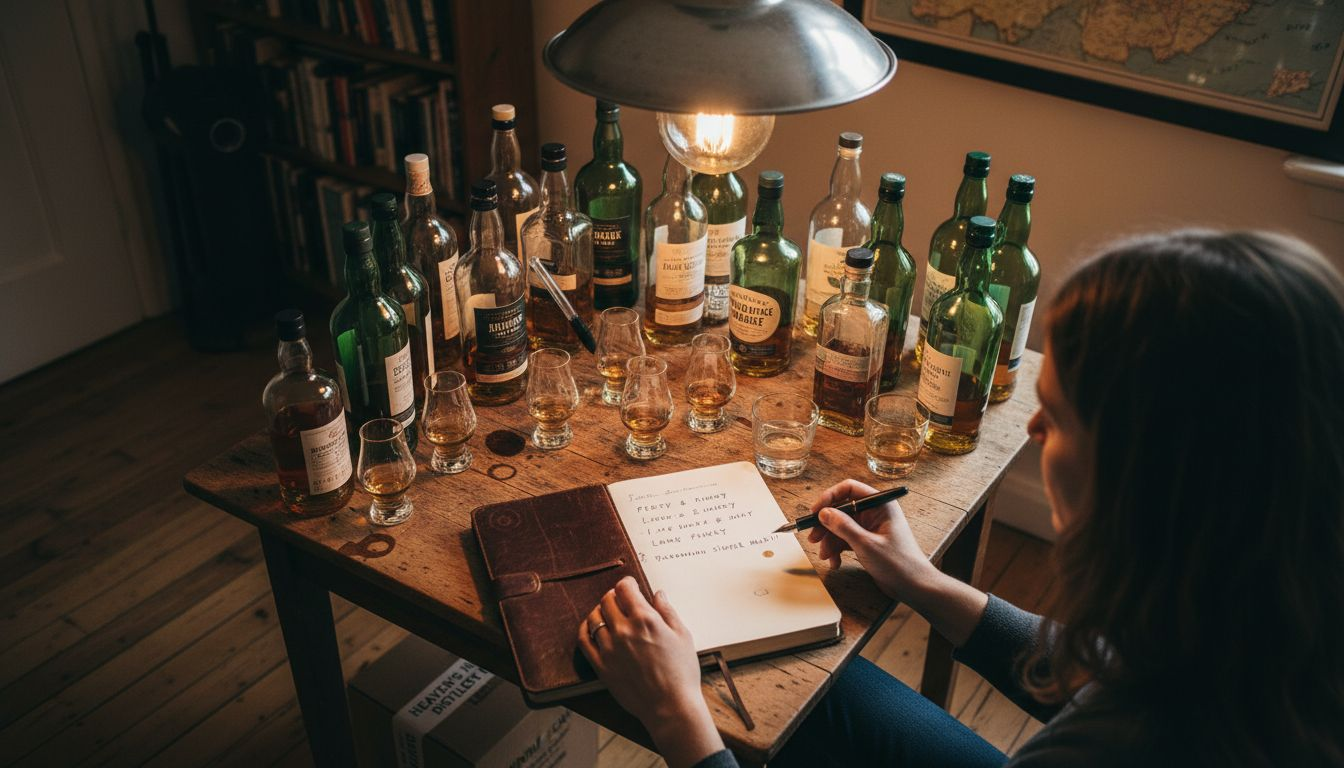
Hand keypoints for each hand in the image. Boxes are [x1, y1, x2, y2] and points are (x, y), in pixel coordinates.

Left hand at [578, 577, 723, 767]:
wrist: (670, 706)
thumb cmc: (681, 672)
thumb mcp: (682, 635)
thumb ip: (667, 611)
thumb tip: (658, 594)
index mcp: (645, 619)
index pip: (624, 588)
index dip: (627, 583)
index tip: (630, 585)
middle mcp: (624, 630)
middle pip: (607, 600)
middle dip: (614, 595)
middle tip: (620, 599)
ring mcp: (609, 648)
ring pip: (594, 617)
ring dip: (600, 610)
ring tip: (608, 613)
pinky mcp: (601, 666)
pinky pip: (584, 640)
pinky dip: (585, 629)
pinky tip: (591, 627)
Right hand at [806, 478, 937, 600]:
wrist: (914, 587)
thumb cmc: (898, 563)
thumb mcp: (866, 544)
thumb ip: (843, 527)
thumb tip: (823, 513)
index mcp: (880, 505)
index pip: (849, 489)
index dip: (829, 497)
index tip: (815, 512)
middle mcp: (875, 512)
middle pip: (842, 509)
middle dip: (826, 525)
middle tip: (813, 538)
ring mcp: (871, 528)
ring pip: (841, 527)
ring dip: (830, 541)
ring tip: (825, 556)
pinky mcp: (867, 542)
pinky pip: (846, 540)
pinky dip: (838, 550)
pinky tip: (835, 562)